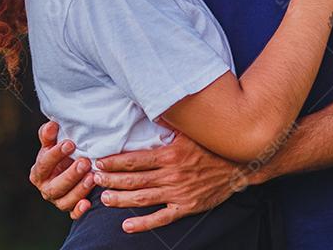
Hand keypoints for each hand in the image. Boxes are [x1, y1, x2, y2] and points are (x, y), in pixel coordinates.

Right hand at [28, 121, 96, 219]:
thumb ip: (49, 135)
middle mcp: (46, 188)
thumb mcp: (54, 144)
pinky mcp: (70, 208)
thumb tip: (52, 124)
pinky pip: (73, 213)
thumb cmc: (62, 154)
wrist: (73, 167)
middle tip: (85, 162)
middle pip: (55, 186)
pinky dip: (79, 210)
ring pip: (65, 200)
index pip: (44, 164)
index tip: (70, 143)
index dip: (56, 154)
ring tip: (92, 177)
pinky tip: (88, 203)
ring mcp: (58, 200)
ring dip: (79, 190)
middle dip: (70, 175)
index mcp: (38, 172)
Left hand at [94, 133, 240, 232]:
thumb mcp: (190, 130)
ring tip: (104, 199)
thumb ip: (169, 121)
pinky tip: (127, 225)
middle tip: (94, 179)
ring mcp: (178, 193)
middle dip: (111, 180)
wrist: (238, 166)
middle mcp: (171, 175)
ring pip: (143, 198)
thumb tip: (152, 107)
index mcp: (170, 154)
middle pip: (134, 179)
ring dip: (121, 199)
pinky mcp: (186, 207)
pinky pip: (161, 217)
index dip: (113, 161)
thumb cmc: (211, 146)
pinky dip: (143, 223)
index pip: (134, 159)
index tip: (98, 161)